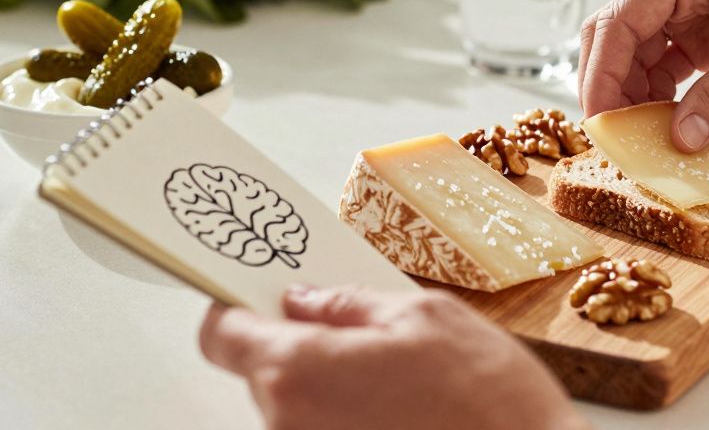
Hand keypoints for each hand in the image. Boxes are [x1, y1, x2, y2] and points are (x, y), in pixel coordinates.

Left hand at [199, 286, 587, 429]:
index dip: (237, 306)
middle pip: (265, 370)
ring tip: (400, 376)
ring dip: (334, 383)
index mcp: (297, 371)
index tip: (258, 291)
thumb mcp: (423, 316)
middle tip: (361, 327)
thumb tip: (306, 300)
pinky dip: (352, 415)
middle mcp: (288, 423)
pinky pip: (328, 428)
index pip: (221, 334)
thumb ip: (350, 304)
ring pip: (300, 403)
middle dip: (303, 343)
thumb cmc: (487, 400)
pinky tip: (404, 408)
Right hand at [579, 0, 708, 149]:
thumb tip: (680, 140)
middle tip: (614, 133)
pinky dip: (666, 99)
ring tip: (643, 137)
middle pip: (621, 36)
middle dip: (612, 85)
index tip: (600, 119)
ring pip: (642, 56)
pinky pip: (673, 69)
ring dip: (637, 96)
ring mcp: (699, 11)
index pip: (621, 19)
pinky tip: (671, 127)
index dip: (603, 72)